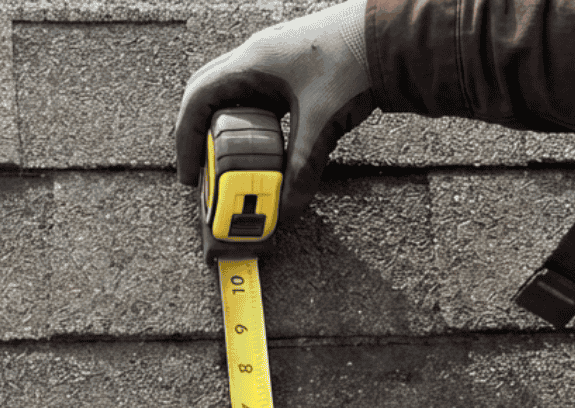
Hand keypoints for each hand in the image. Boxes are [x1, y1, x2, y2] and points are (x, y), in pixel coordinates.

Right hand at [173, 0, 375, 219]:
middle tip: (204, 169)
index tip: (190, 173)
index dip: (186, 138)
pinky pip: (258, 95)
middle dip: (200, 134)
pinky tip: (266, 143)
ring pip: (233, 94)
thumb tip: (288, 207)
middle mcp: (256, 56)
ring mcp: (274, 58)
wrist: (388, 34)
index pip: (198, 99)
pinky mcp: (292, 67)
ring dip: (227, 127)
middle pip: (207, 94)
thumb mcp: (321, 124)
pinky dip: (252, 121)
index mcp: (251, 63)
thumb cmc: (354, 60)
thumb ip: (302, 169)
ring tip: (232, 162)